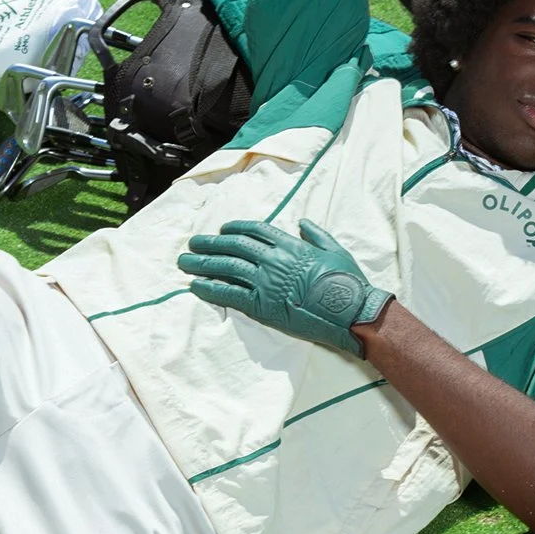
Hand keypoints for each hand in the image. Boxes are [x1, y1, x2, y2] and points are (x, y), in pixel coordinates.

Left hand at [178, 219, 392, 355]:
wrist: (349, 310)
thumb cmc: (346, 282)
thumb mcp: (336, 250)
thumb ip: (316, 234)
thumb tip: (302, 223)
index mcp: (290, 244)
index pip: (255, 230)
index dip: (235, 228)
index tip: (223, 229)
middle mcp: (273, 259)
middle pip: (234, 245)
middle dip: (210, 243)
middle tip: (193, 243)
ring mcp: (265, 281)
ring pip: (226, 267)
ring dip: (202, 263)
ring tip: (185, 262)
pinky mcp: (260, 304)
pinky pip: (228, 293)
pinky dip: (210, 288)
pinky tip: (196, 285)